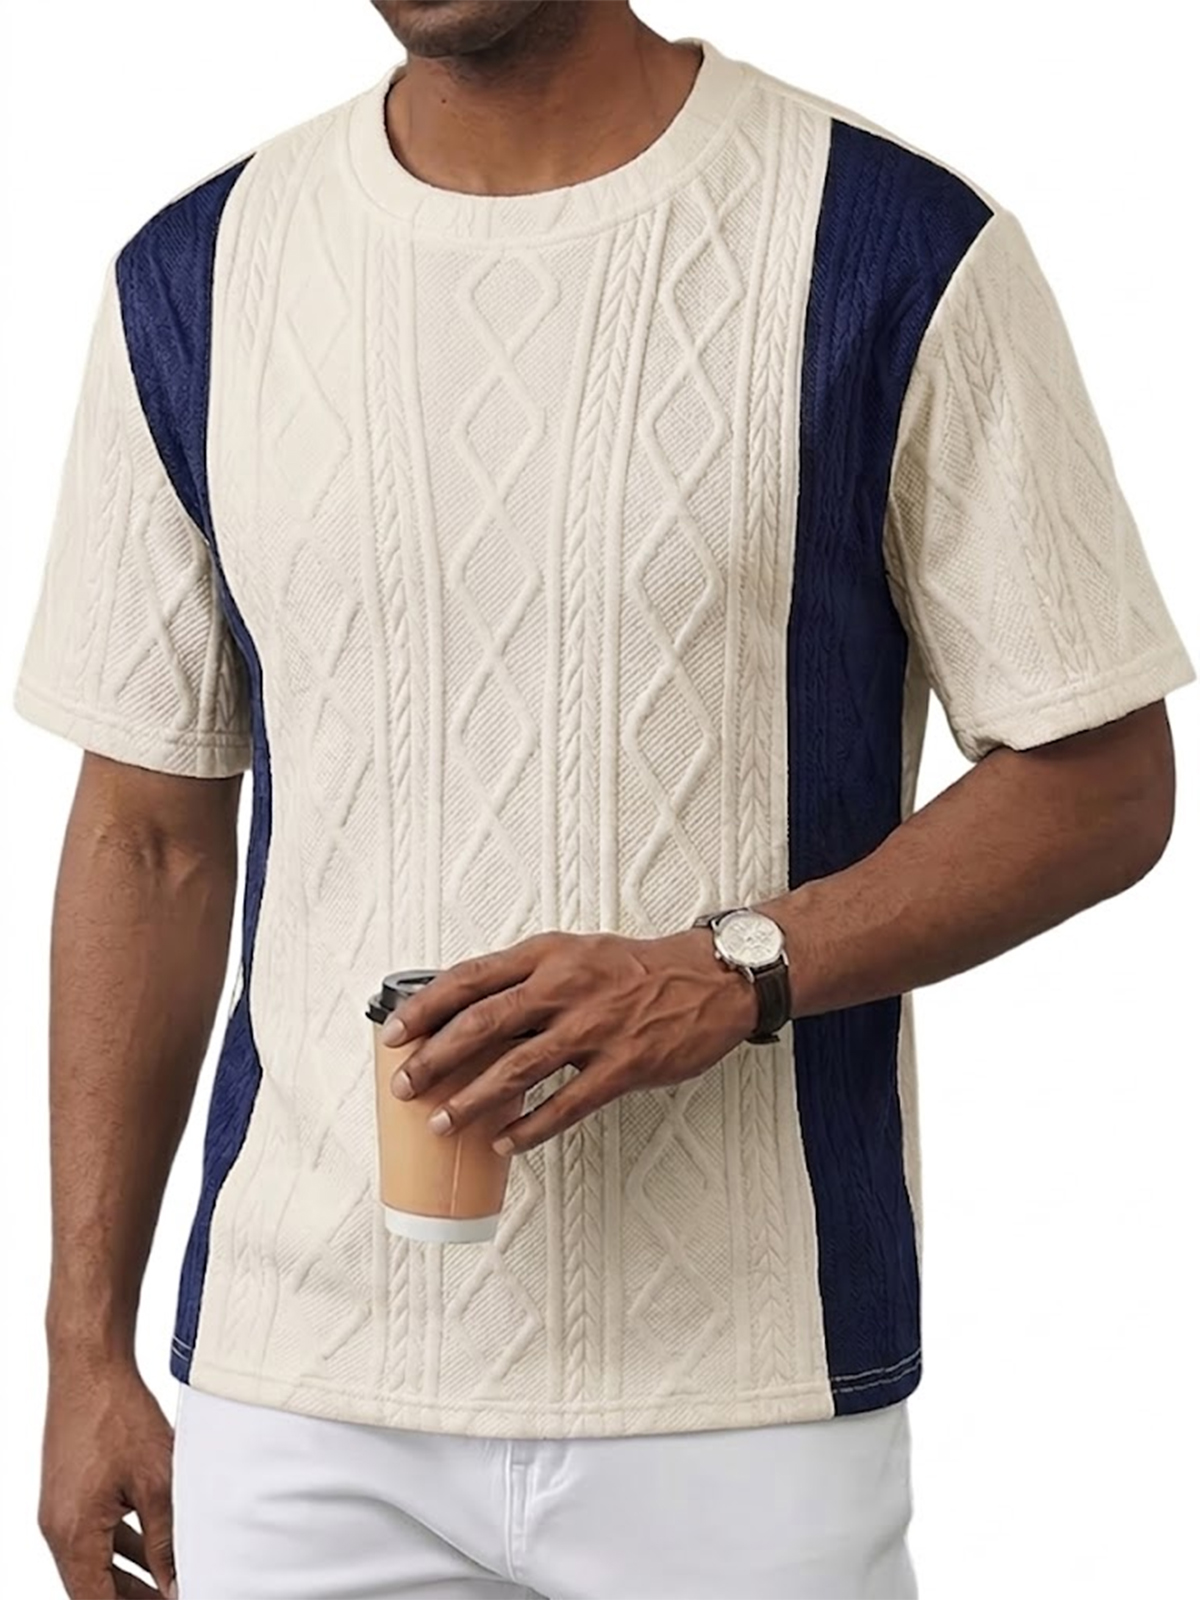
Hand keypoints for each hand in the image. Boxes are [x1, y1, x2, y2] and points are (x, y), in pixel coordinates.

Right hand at [40, 1360, 176, 1598]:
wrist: (89, 1366)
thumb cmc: (118, 1416)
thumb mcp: (156, 1482)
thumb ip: (166, 1540)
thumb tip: (178, 1583)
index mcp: (73, 1536)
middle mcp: (58, 1530)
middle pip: (93, 1589)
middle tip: (174, 1598)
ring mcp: (60, 1511)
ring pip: (95, 1563)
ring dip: (129, 1579)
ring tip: (169, 1587)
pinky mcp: (69, 1492)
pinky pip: (93, 1535)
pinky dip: (121, 1548)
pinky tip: (153, 1552)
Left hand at [381, 926, 758, 1153]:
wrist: (710, 979)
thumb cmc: (637, 969)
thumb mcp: (576, 953)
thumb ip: (527, 979)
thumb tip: (470, 1014)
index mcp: (548, 955)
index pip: (471, 979)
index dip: (426, 1007)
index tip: (393, 1033)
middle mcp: (565, 986)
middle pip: (483, 1024)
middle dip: (435, 1059)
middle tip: (405, 1087)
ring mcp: (594, 1027)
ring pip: (517, 1069)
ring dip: (472, 1101)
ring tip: (443, 1124)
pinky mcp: (623, 1065)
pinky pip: (566, 1104)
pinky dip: (530, 1127)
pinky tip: (505, 1143)